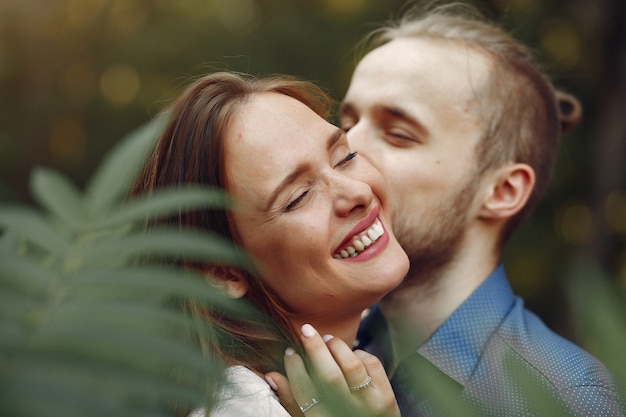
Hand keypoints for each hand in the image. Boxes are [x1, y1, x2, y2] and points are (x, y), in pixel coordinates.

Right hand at [265, 323, 398, 416]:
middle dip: (315, 348)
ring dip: (337, 346)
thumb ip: (292, 400)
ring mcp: (370, 405)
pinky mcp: (387, 396)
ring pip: (352, 366)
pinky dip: (359, 354)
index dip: (294, 367)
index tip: (290, 351)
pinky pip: (372, 364)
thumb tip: (271, 375)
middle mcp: (346, 413)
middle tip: (305, 330)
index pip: (304, 391)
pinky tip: (351, 356)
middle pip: (329, 375)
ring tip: (327, 339)